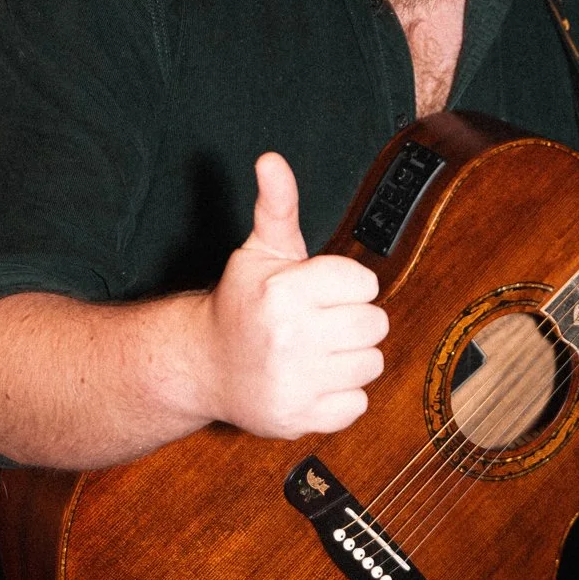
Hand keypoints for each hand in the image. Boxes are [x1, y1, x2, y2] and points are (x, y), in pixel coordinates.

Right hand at [196, 154, 388, 438]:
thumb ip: (276, 205)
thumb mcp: (259, 251)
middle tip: (321, 323)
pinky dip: (341, 396)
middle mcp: (289, 338)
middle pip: (375, 324)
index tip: (320, 292)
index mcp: (283, 291)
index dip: (346, 285)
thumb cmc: (240, 305)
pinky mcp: (299, 419)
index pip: (364, 283)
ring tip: (317, 352)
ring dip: (350, 358)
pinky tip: (312, 381)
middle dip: (352, 320)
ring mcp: (294, 382)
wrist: (203, 366)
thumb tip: (272, 160)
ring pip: (371, 363)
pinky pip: (357, 404)